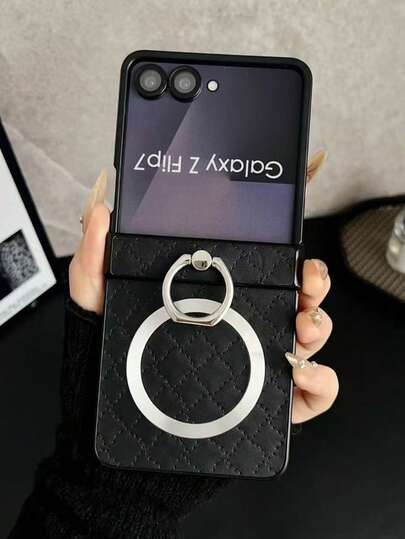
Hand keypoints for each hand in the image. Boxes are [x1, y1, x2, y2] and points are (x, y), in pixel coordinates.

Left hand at [69, 153, 337, 424]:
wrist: (108, 407)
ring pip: (310, 340)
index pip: (265, 273)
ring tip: (302, 328)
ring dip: (319, 327)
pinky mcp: (269, 403)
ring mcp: (259, 364)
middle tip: (307, 286)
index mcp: (218, 299)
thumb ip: (97, 255)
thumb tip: (101, 212)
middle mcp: (244, 326)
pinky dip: (321, 381)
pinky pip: (312, 393)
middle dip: (314, 288)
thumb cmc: (110, 350)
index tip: (295, 255)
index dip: (289, 262)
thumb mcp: (99, 298)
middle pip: (297, 300)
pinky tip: (301, 372)